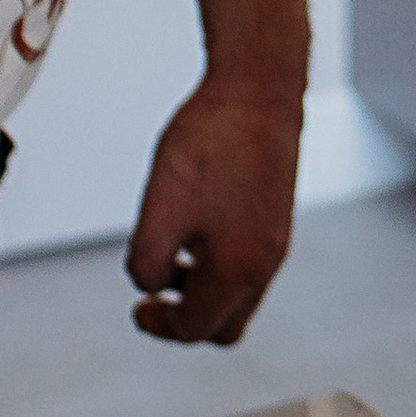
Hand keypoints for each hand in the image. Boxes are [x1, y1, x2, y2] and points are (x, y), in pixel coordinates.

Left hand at [123, 72, 301, 343]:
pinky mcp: (278, 215)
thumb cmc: (207, 145)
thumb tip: (151, 286)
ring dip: (202, 289)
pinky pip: (249, 263)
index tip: (138, 307)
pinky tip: (196, 225)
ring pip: (238, 293)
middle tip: (155, 296)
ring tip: (172, 251)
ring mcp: (277, 240)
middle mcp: (266, 264)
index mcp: (238, 270)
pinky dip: (220, 263)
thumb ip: (147, 262)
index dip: (159, 326)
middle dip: (186, 320)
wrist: (258, 88)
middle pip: (225, 324)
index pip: (195, 328)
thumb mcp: (159, 209)